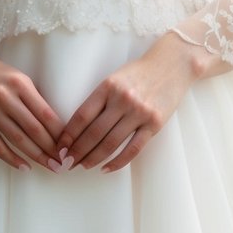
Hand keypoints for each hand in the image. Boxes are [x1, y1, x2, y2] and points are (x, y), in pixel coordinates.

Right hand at [0, 37, 64, 171]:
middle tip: (64, 161)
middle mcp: (5, 98)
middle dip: (51, 148)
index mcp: (20, 84)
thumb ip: (33, 97)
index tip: (69, 143)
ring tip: (50, 165)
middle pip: (34, 129)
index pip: (45, 113)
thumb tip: (53, 124)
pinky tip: (24, 166)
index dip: (59, 132)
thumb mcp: (19, 77)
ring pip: (18, 140)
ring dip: (36, 156)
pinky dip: (12, 158)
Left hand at [56, 32, 232, 173]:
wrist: (172, 64)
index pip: (82, 116)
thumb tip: (79, 126)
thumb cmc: (139, 72)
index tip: (59, 146)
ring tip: (83, 166)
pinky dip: (118, 161)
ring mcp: (139, 112)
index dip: (68, 134)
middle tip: (67, 162)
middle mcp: (122, 99)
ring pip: (111, 143)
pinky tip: (106, 168)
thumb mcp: (114, 78)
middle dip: (77, 151)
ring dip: (94, 158)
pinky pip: (133, 148)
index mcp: (108, 86)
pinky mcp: (154, 124)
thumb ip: (100, 99)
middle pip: (94, 132)